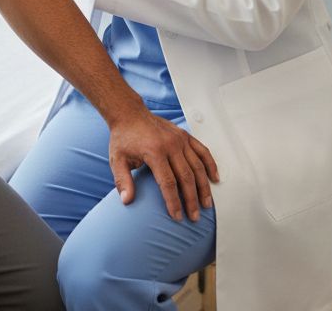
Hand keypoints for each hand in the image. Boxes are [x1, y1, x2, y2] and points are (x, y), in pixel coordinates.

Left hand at [108, 106, 219, 221]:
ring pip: (197, 166)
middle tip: (194, 217)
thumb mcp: (117, 159)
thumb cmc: (124, 137)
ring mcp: (179, 139)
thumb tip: (127, 200)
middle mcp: (170, 145)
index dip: (173, 201)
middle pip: (186, 177)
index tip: (177, 216)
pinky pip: (202, 150)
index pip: (168, 182)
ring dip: (203, 187)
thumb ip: (122, 180)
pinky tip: (214, 178)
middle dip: (191, 199)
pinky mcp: (184, 135)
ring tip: (206, 204)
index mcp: (154, 151)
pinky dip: (210, 164)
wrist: (129, 114)